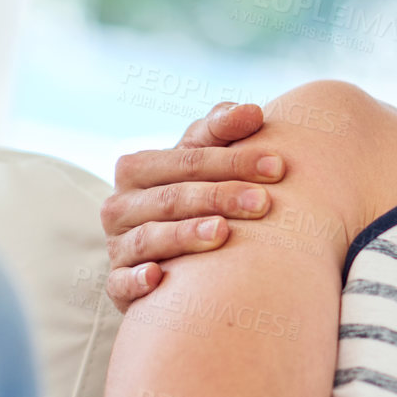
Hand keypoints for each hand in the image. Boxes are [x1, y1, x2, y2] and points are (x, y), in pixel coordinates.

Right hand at [100, 102, 279, 310]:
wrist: (171, 252)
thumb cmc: (195, 192)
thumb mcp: (204, 158)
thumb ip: (222, 130)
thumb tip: (252, 111)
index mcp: (138, 168)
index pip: (188, 159)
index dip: (234, 160)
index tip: (278, 166)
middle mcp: (121, 205)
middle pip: (172, 197)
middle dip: (219, 196)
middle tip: (263, 202)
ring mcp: (118, 246)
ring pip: (148, 237)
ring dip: (184, 235)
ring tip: (223, 233)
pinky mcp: (118, 284)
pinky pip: (120, 283)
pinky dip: (136, 280)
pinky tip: (158, 277)